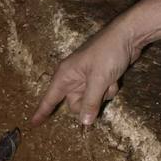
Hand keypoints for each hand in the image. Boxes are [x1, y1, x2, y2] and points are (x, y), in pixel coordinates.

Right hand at [31, 0, 160, 127]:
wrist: (127, 36)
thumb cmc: (107, 53)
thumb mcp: (99, 79)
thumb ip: (90, 102)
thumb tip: (84, 123)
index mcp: (65, 75)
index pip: (50, 98)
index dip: (42, 111)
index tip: (33, 124)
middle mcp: (73, 78)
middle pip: (75, 104)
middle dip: (89, 103)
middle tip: (99, 91)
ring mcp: (86, 78)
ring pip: (90, 100)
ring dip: (102, 95)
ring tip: (109, 80)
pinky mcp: (99, 78)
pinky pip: (101, 93)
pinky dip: (109, 89)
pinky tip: (115, 78)